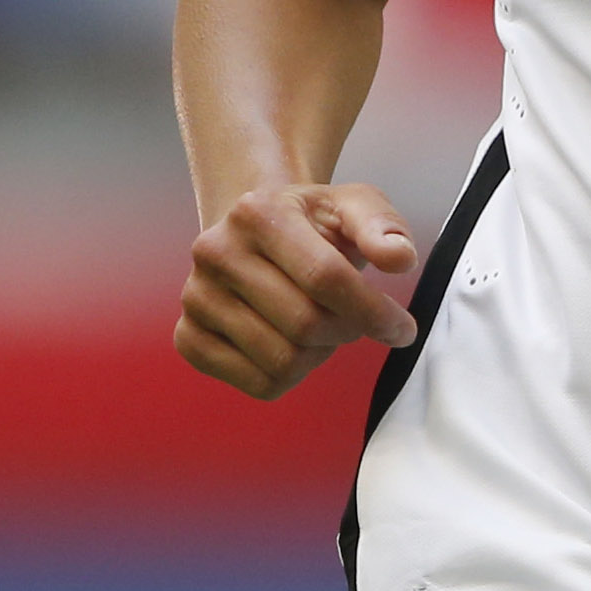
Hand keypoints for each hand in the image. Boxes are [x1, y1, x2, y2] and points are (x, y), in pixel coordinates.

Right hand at [176, 181, 418, 398]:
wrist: (257, 234)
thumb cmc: (311, 224)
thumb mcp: (353, 205)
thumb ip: (383, 225)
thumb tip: (399, 257)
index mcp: (255, 212)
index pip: (325, 277)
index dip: (374, 311)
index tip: (401, 329)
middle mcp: (214, 252)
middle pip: (305, 324)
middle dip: (348, 331)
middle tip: (358, 321)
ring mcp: (196, 298)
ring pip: (283, 361)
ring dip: (320, 354)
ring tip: (322, 326)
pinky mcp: (189, 338)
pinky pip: (259, 384)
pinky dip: (292, 375)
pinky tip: (294, 343)